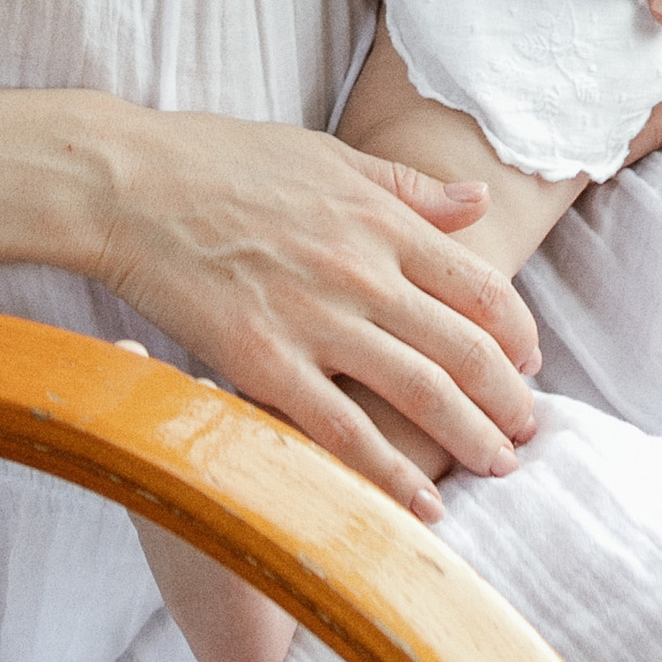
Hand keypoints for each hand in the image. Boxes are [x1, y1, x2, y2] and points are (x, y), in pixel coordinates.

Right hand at [90, 107, 542, 523]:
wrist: (130, 184)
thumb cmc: (222, 160)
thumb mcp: (327, 155)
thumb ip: (407, 187)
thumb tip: (478, 204)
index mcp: (381, 218)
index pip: (480, 285)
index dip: (518, 332)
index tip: (530, 362)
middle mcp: (362, 271)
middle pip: (464, 348)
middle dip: (509, 398)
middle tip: (528, 432)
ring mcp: (315, 320)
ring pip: (420, 392)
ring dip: (472, 437)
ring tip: (499, 467)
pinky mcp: (265, 364)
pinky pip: (343, 431)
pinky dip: (390, 474)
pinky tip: (422, 506)